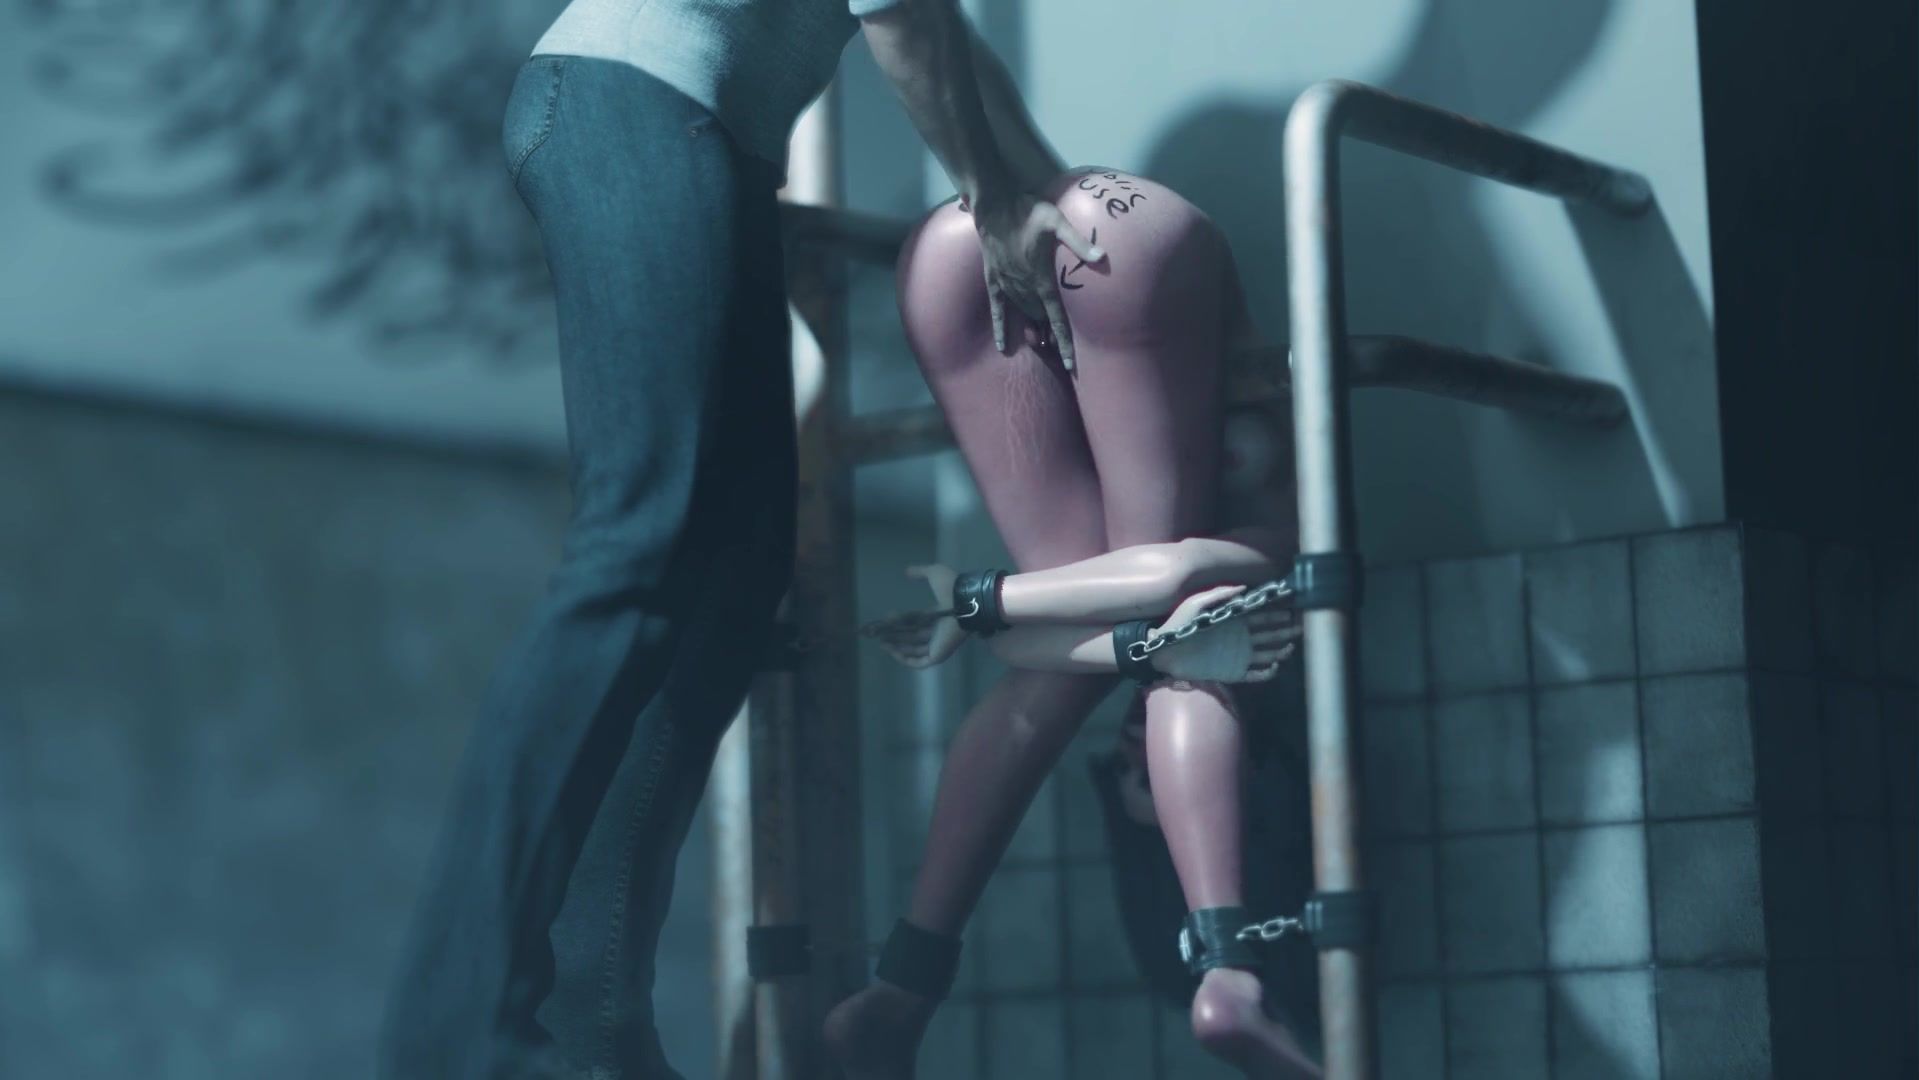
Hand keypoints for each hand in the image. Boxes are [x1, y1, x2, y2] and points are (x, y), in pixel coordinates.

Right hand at [857, 564, 965, 668]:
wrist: (964, 602)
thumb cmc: (952, 588)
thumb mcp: (934, 573)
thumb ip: (920, 572)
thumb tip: (906, 572)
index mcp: (938, 615)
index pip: (916, 621)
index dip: (901, 621)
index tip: (886, 617)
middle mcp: (938, 631)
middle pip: (912, 637)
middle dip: (895, 636)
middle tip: (880, 633)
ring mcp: (938, 645)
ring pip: (913, 650)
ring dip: (897, 648)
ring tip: (882, 643)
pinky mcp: (937, 655)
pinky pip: (919, 662)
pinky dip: (905, 659)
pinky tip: (892, 652)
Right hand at [971, 193, 1102, 370]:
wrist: (992, 206)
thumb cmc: (1028, 212)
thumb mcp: (1057, 223)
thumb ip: (1078, 243)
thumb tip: (1102, 256)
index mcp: (1042, 279)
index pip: (1057, 319)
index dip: (1065, 343)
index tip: (1070, 365)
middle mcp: (1024, 287)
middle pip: (1041, 320)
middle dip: (1052, 337)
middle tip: (1063, 355)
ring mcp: (1007, 284)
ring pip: (1023, 315)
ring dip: (1033, 331)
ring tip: (1043, 346)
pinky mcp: (993, 280)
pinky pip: (997, 309)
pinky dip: (1000, 328)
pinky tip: (1002, 346)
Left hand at [1147, 584, 1301, 682]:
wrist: (1164, 652)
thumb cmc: (1178, 625)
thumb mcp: (1196, 603)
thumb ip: (1220, 594)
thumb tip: (1244, 586)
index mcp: (1234, 620)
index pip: (1261, 614)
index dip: (1277, 611)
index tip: (1293, 605)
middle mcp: (1240, 638)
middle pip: (1270, 633)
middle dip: (1286, 628)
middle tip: (1301, 625)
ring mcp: (1239, 656)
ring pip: (1268, 653)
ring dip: (1282, 649)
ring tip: (1292, 644)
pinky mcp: (1234, 673)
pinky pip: (1257, 674)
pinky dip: (1268, 672)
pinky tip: (1276, 665)